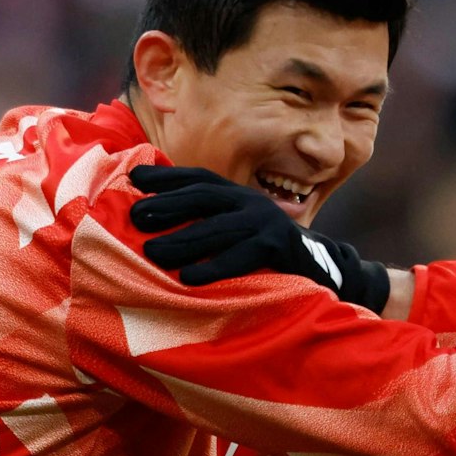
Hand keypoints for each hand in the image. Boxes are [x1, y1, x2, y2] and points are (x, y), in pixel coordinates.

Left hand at [126, 165, 391, 313]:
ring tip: (152, 253)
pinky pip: (241, 257)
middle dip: (169, 205)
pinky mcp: (279, 247)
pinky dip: (214, 268)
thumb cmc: (267, 255)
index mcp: (239, 195)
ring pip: (218, 229)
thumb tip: (158, 221)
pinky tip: (190, 279)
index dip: (168, 177)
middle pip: (204, 198)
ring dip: (183, 241)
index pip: (199, 178)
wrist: (320, 269)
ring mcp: (266, 222)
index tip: (135, 178)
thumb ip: (209, 222)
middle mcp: (251, 202)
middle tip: (136, 216)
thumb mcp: (238, 230)